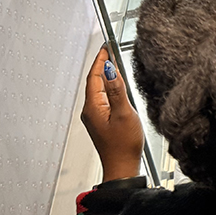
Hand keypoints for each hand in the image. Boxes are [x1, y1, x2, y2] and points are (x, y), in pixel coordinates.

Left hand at [81, 45, 143, 181]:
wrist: (122, 166)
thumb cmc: (123, 145)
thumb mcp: (124, 113)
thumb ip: (117, 90)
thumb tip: (110, 70)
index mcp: (93, 107)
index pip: (94, 77)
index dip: (100, 60)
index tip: (106, 47)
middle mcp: (91, 111)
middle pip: (95, 81)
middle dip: (102, 65)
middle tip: (110, 50)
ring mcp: (96, 116)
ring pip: (99, 89)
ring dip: (106, 75)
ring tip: (114, 62)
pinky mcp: (102, 121)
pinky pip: (103, 98)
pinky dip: (109, 86)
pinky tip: (116, 85)